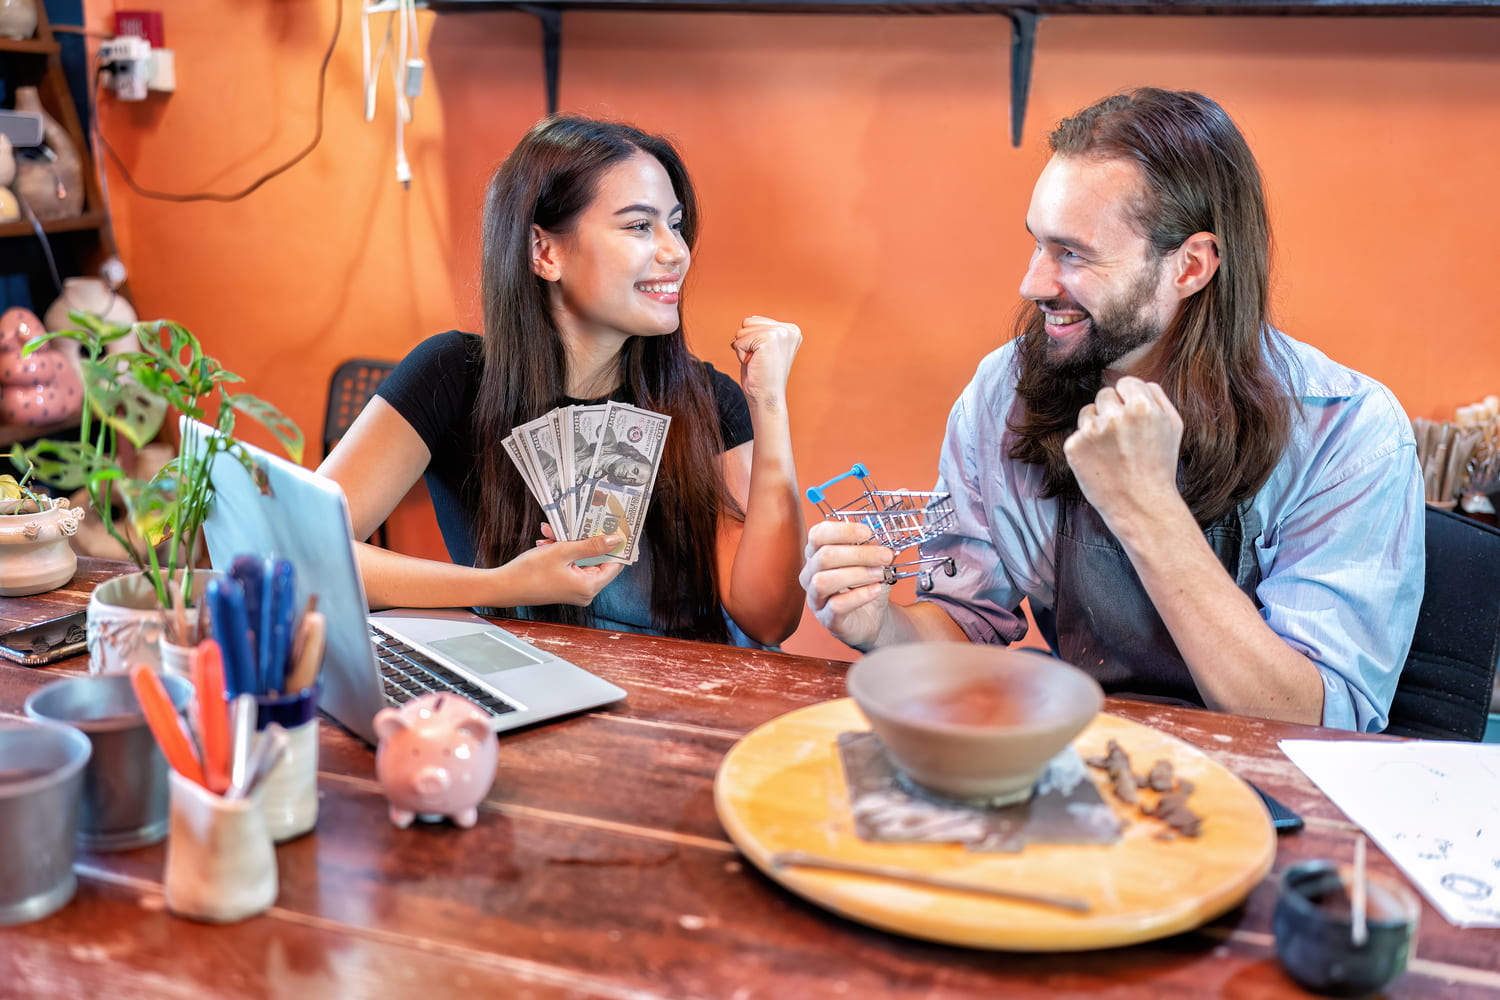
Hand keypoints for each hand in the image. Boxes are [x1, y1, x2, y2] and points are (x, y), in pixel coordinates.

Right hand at [504, 532, 625, 605]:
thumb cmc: (530, 572)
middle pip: (596, 560)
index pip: (615, 564)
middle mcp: (585, 592)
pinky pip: (570, 565)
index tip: (614, 528)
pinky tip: (547, 542)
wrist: (503, 586)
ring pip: (581, 560)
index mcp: (589, 586)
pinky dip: (561, 552)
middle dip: (584, 540)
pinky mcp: (564, 586)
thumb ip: (591, 545)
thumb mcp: (563, 551)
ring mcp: (574, 590)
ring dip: (568, 543)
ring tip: (552, 533)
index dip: (615, 546)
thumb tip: (615, 540)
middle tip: (577, 524)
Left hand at [731, 316, 800, 409]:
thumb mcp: (763, 348)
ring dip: (744, 348)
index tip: (763, 357)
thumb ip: (761, 331)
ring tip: (757, 362)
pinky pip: (740, 340)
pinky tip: (754, 364)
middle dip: (746, 342)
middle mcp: (789, 329)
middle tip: (759, 361)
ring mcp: (781, 333)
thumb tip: (750, 319)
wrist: (767, 398)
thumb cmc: (762, 376)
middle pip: (748, 322)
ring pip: (743, 330)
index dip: (751, 340)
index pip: (755, 321)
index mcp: (791, 330)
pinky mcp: (769, 339)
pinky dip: (741, 354)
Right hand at [799, 520, 895, 650]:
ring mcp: (815, 598)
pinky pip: (836, 606)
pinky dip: (859, 596)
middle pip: (824, 556)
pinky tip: (875, 590)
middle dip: (858, 554)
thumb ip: (874, 545)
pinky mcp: (827, 618)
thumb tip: (884, 529)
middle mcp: (810, 574)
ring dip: (857, 574)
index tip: (867, 532)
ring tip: (879, 574)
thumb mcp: (871, 561)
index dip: (842, 530)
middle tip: (884, 556)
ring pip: (824, 581)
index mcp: (817, 554)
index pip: (818, 534)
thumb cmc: (865, 586)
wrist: (870, 618)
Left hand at [1063, 377, 1183, 529]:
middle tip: (1123, 438)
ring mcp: (1092, 431)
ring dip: (1096, 425)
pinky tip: (1100, 461)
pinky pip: (1077, 434)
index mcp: (1141, 406)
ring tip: (1112, 450)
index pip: (1126, 382)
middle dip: (1112, 411)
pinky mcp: (1074, 446)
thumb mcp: (1173, 426)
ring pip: (1088, 412)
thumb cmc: (1159, 467)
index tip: (1132, 418)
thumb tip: (1140, 383)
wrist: (1141, 505)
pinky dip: (1085, 446)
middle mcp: (1115, 415)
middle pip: (1105, 394)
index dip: (1129, 400)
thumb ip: (1157, 398)